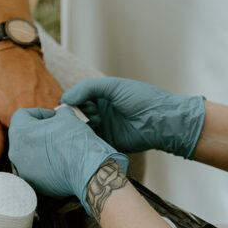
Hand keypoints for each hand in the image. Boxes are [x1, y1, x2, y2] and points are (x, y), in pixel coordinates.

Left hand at [0, 46, 61, 169]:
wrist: (15, 56)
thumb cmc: (0, 83)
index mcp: (23, 120)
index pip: (31, 152)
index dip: (28, 157)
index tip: (27, 158)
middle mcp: (43, 112)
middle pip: (49, 143)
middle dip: (43, 149)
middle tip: (38, 148)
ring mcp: (56, 104)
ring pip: (60, 131)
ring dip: (54, 137)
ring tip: (49, 138)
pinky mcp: (64, 98)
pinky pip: (66, 118)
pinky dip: (62, 124)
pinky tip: (55, 124)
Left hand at [8, 105, 127, 211]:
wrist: (88, 170)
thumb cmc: (76, 140)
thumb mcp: (67, 117)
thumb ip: (58, 113)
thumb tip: (59, 114)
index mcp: (20, 132)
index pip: (22, 115)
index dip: (39, 113)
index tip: (53, 117)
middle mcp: (16, 152)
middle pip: (23, 135)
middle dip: (38, 130)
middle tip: (55, 130)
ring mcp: (23, 170)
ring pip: (28, 153)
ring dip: (40, 147)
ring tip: (58, 146)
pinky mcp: (33, 183)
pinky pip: (34, 168)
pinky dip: (44, 163)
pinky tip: (59, 161)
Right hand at [61, 76, 204, 158]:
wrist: (161, 121)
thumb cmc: (141, 98)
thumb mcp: (113, 86)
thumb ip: (87, 88)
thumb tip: (65, 99)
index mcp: (102, 94)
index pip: (78, 97)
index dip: (72, 100)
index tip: (69, 105)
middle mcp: (101, 110)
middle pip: (78, 113)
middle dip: (75, 114)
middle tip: (80, 116)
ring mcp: (105, 126)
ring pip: (82, 127)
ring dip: (80, 127)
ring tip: (87, 125)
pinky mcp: (108, 142)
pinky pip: (91, 141)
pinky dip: (85, 139)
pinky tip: (85, 137)